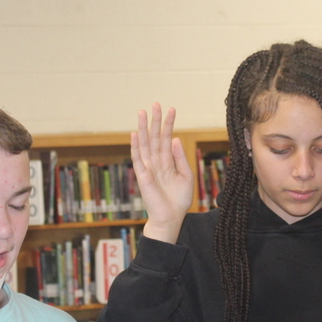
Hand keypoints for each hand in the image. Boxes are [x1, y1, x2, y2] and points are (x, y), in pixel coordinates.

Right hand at [131, 103, 193, 244]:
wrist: (171, 218)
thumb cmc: (179, 199)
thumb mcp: (186, 175)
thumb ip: (180, 157)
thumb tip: (175, 138)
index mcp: (167, 161)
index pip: (167, 138)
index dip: (169, 124)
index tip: (172, 109)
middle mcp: (156, 161)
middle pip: (155, 137)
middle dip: (155, 121)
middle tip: (156, 103)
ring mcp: (149, 168)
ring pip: (145, 144)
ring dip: (143, 128)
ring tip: (143, 112)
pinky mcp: (143, 176)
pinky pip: (138, 159)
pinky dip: (136, 146)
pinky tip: (135, 134)